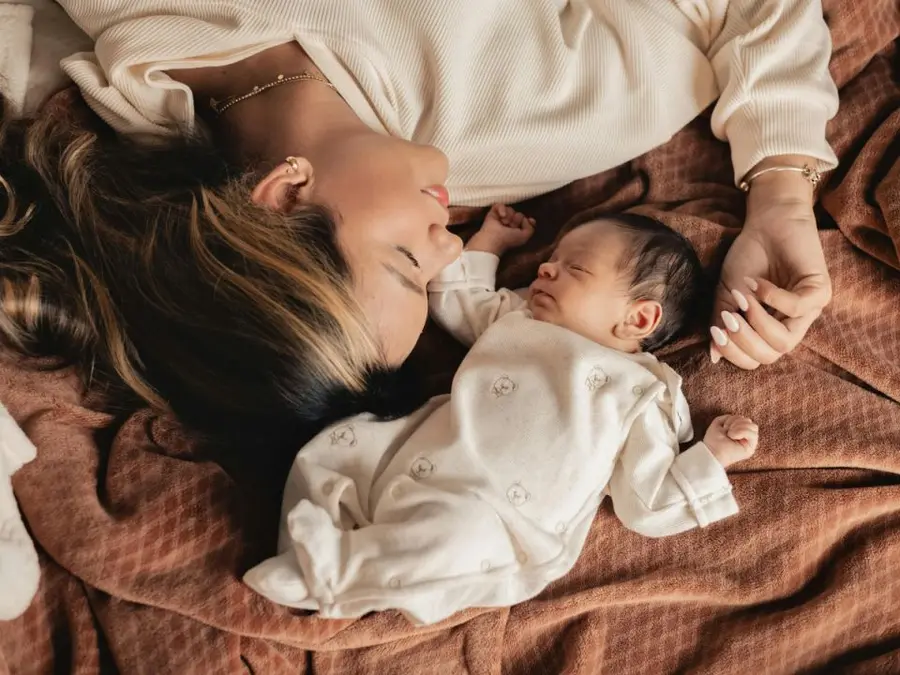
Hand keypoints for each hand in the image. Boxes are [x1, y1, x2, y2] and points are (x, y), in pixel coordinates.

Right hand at [466, 204, 535, 255]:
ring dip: (509, 216)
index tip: (530, 220)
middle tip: (511, 226)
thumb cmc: (508, 239)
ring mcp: (501, 218)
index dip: (528, 220)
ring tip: (504, 223)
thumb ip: (531, 228)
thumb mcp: (524, 237)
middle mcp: (510, 224)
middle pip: (519, 214)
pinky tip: (501, 216)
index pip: (525, 221)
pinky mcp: (493, 212)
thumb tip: (527, 219)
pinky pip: (500, 205)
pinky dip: (502, 209)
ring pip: (511, 209)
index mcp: (517, 230)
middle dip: (517, 220)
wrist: (493, 239)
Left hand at [703, 415, 758, 467]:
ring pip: (754, 427)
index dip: (734, 418)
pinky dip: (742, 432)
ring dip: (739, 427)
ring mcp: (749, 443)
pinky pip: (753, 435)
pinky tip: (733, 436)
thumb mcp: (719, 423)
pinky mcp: (750, 449)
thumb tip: (741, 418)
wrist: (711, 451)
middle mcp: (746, 437)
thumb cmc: (713, 439)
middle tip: (727, 430)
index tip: (724, 426)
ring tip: (730, 434)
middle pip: (749, 421)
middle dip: (737, 422)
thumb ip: (729, 418)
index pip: (744, 419)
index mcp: (739, 431)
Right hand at [711, 162, 831, 369]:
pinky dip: (772, 298)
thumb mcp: (727, 294)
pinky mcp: (820, 291)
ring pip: (785, 341)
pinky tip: (757, 283)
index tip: (715, 330)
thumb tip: (714, 356)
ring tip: (743, 299)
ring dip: (758, 322)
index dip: (734, 352)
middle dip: (744, 341)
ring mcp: (808, 311)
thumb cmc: (748, 258)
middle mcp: (791, 325)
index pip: (755, 359)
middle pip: (770, 356)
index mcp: (770, 329)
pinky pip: (796, 309)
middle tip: (728, 318)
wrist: (767, 223)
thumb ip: (721, 323)